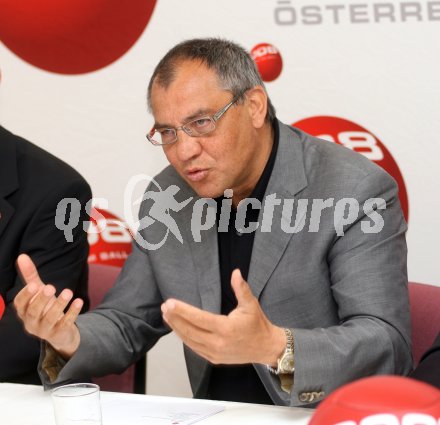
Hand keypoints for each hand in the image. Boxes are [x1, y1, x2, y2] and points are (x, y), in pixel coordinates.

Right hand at [13, 254, 81, 358]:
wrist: (60, 331)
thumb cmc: (45, 307)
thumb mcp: (39, 292)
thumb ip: (31, 276)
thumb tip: (22, 255)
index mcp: (24, 311)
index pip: (20, 304)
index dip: (26, 295)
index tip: (35, 285)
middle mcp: (31, 323)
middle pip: (33, 312)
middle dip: (42, 299)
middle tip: (51, 287)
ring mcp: (44, 331)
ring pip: (50, 318)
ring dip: (59, 305)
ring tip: (68, 292)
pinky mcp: (59, 334)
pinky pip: (65, 324)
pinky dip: (72, 312)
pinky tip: (79, 301)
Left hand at [161, 269, 285, 364]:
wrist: (266, 348)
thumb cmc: (258, 324)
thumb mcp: (251, 304)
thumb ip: (241, 288)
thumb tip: (236, 272)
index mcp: (226, 329)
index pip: (199, 319)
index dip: (182, 311)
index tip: (170, 303)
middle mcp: (218, 343)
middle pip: (190, 331)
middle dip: (175, 318)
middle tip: (165, 307)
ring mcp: (215, 353)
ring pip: (189, 341)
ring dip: (176, 328)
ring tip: (166, 315)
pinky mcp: (214, 359)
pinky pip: (194, 348)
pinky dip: (184, 337)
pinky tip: (177, 328)